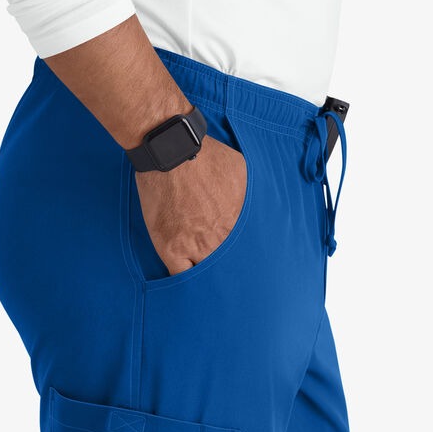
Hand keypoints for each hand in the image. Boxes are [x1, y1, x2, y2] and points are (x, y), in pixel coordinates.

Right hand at [134, 136, 247, 275]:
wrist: (172, 153)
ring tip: (207, 278)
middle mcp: (219, 239)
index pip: (247, 255)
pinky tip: (186, 275)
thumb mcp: (242, 171)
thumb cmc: (206, 157)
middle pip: (228, 268)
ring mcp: (194, 245)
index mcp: (238, 225)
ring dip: (206, 275)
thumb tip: (262, 204)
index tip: (242, 262)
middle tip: (226, 276)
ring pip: (206, 275)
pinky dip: (183, 278)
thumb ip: (252, 195)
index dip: (243, 260)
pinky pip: (179, 275)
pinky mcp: (171, 248)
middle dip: (228, 272)